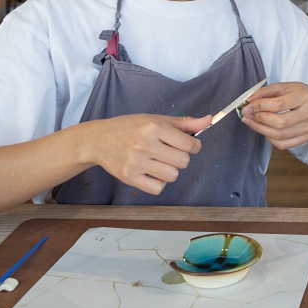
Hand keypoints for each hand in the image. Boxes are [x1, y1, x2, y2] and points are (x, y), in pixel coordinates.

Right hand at [84, 113, 210, 195]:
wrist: (99, 140)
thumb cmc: (130, 127)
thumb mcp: (156, 119)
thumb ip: (184, 123)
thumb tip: (209, 120)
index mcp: (154, 126)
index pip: (190, 144)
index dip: (194, 146)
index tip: (186, 145)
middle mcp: (145, 143)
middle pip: (183, 161)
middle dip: (182, 158)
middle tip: (170, 153)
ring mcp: (136, 162)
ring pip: (172, 175)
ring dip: (171, 171)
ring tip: (159, 162)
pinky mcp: (129, 177)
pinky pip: (157, 188)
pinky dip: (159, 183)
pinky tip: (152, 173)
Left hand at [241, 82, 307, 149]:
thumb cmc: (297, 94)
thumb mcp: (283, 87)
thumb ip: (265, 92)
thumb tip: (248, 101)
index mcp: (304, 96)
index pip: (278, 104)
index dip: (260, 107)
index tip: (246, 107)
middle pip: (280, 123)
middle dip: (259, 120)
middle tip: (247, 116)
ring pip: (280, 135)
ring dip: (261, 130)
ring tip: (251, 122)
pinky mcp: (306, 138)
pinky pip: (283, 144)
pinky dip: (269, 138)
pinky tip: (264, 130)